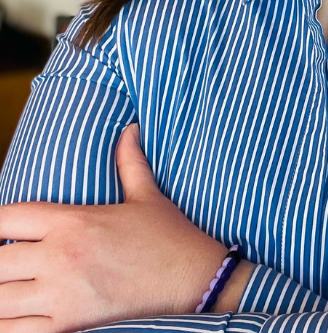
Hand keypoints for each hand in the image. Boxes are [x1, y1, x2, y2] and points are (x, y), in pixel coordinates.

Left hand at [0, 123, 253, 332]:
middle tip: (4, 263)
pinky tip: (13, 316)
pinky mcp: (68, 326)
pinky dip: (7, 326)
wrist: (193, 279)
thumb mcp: (147, 195)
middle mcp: (61, 256)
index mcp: (73, 221)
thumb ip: (129, 161)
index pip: (6, 217)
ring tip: (8, 288)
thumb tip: (130, 129)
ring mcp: (62, 295)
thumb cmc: (169, 237)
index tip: (0, 230)